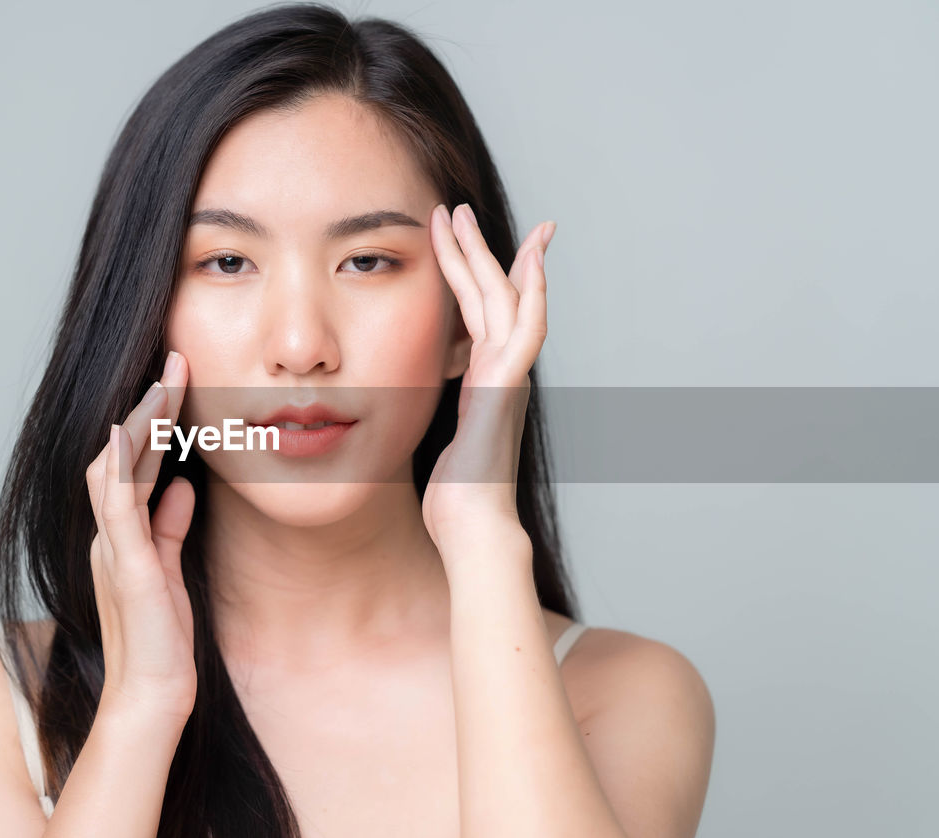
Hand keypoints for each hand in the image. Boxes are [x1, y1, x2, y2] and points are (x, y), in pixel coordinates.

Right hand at [85, 350, 197, 725]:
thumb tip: (184, 486)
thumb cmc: (163, 640)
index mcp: (123, 534)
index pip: (135, 462)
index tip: (179, 379)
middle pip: (121, 453)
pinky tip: (130, 434)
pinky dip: (122, 468)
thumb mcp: (170, 570)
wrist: (154, 696)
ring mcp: (114, 548)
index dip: (154, 419)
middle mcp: (111, 534)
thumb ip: (171, 527)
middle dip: (148, 406)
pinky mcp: (127, 568)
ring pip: (116, 469)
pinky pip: (118, 507)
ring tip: (165, 383)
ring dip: (141, 424)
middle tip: (176, 361)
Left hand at [421, 203, 554, 552]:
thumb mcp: (437, 442)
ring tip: (463, 216)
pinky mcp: (507, 387)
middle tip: (458, 208)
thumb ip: (433, 415)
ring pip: (505, 300)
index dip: (470, 274)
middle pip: (492, 295)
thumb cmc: (454, 497)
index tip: (458, 240)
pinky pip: (525, 331)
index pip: (478, 313)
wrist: (473, 528)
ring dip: (488, 255)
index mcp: (481, 381)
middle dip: (476, 249)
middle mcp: (500, 373)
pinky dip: (533, 294)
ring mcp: (508, 378)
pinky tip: (530, 262)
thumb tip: (405, 403)